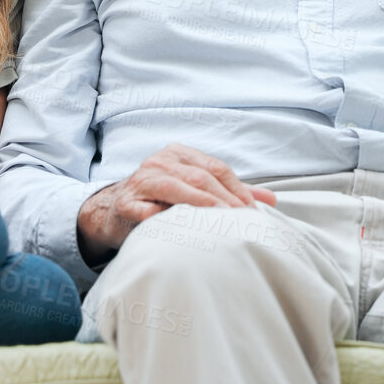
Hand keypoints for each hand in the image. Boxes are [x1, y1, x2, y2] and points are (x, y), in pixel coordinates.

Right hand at [76, 143, 276, 264]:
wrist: (114, 212)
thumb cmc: (160, 201)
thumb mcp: (194, 190)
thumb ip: (230, 193)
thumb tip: (269, 200)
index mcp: (179, 154)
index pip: (215, 168)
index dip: (237, 189)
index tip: (254, 211)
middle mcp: (159, 162)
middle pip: (199, 177)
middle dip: (225, 200)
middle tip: (244, 221)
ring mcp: (140, 181)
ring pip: (176, 188)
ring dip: (202, 206)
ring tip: (221, 222)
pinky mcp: (126, 204)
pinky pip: (146, 210)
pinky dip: (164, 218)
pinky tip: (180, 229)